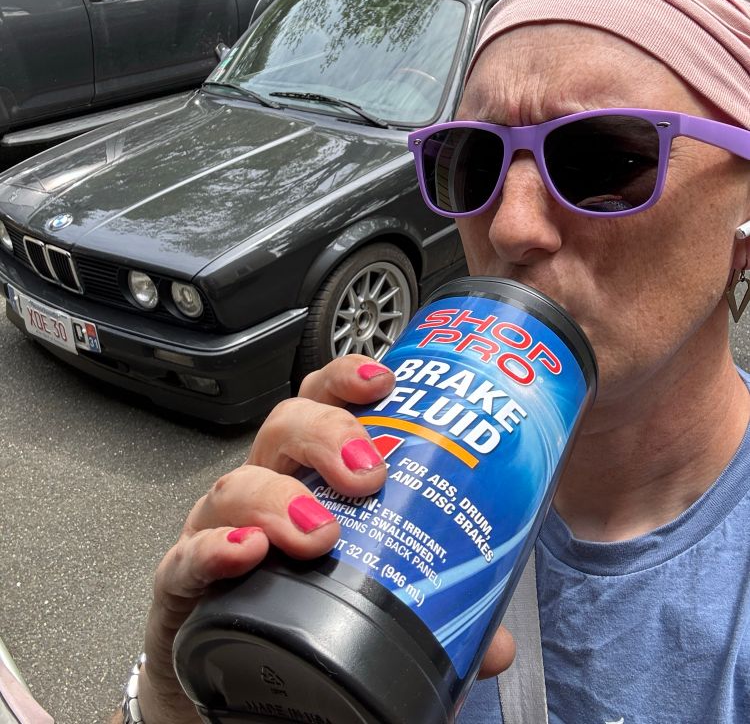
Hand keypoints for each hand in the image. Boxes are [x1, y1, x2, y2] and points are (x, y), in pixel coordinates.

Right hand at [136, 355, 514, 722]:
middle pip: (283, 428)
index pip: (322, 406)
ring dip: (278, 498)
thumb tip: (497, 644)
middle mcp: (263, 493)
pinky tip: (245, 551)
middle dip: (325, 434)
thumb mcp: (369, 608)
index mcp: (308, 480)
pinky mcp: (182, 590)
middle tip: (367, 471)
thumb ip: (432, 617)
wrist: (232, 693)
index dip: (347, 382)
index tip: (385, 381)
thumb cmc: (299, 622)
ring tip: (318, 530)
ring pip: (234, 486)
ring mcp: (217, 535)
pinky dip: (213, 550)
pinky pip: (184, 559)